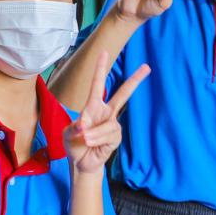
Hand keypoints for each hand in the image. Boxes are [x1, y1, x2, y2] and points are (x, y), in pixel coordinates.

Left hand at [64, 52, 149, 173]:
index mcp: (92, 106)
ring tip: (85, 140)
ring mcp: (113, 124)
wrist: (81, 162)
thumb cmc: (74, 144)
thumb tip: (86, 126)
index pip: (97, 84)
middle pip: (123, 94)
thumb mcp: (68, 133)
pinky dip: (97, 139)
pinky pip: (109, 135)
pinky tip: (92, 144)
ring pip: (108, 124)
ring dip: (93, 134)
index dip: (100, 68)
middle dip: (135, 81)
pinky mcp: (116, 137)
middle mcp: (106, 112)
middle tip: (147, 67)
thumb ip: (75, 127)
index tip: (104, 52)